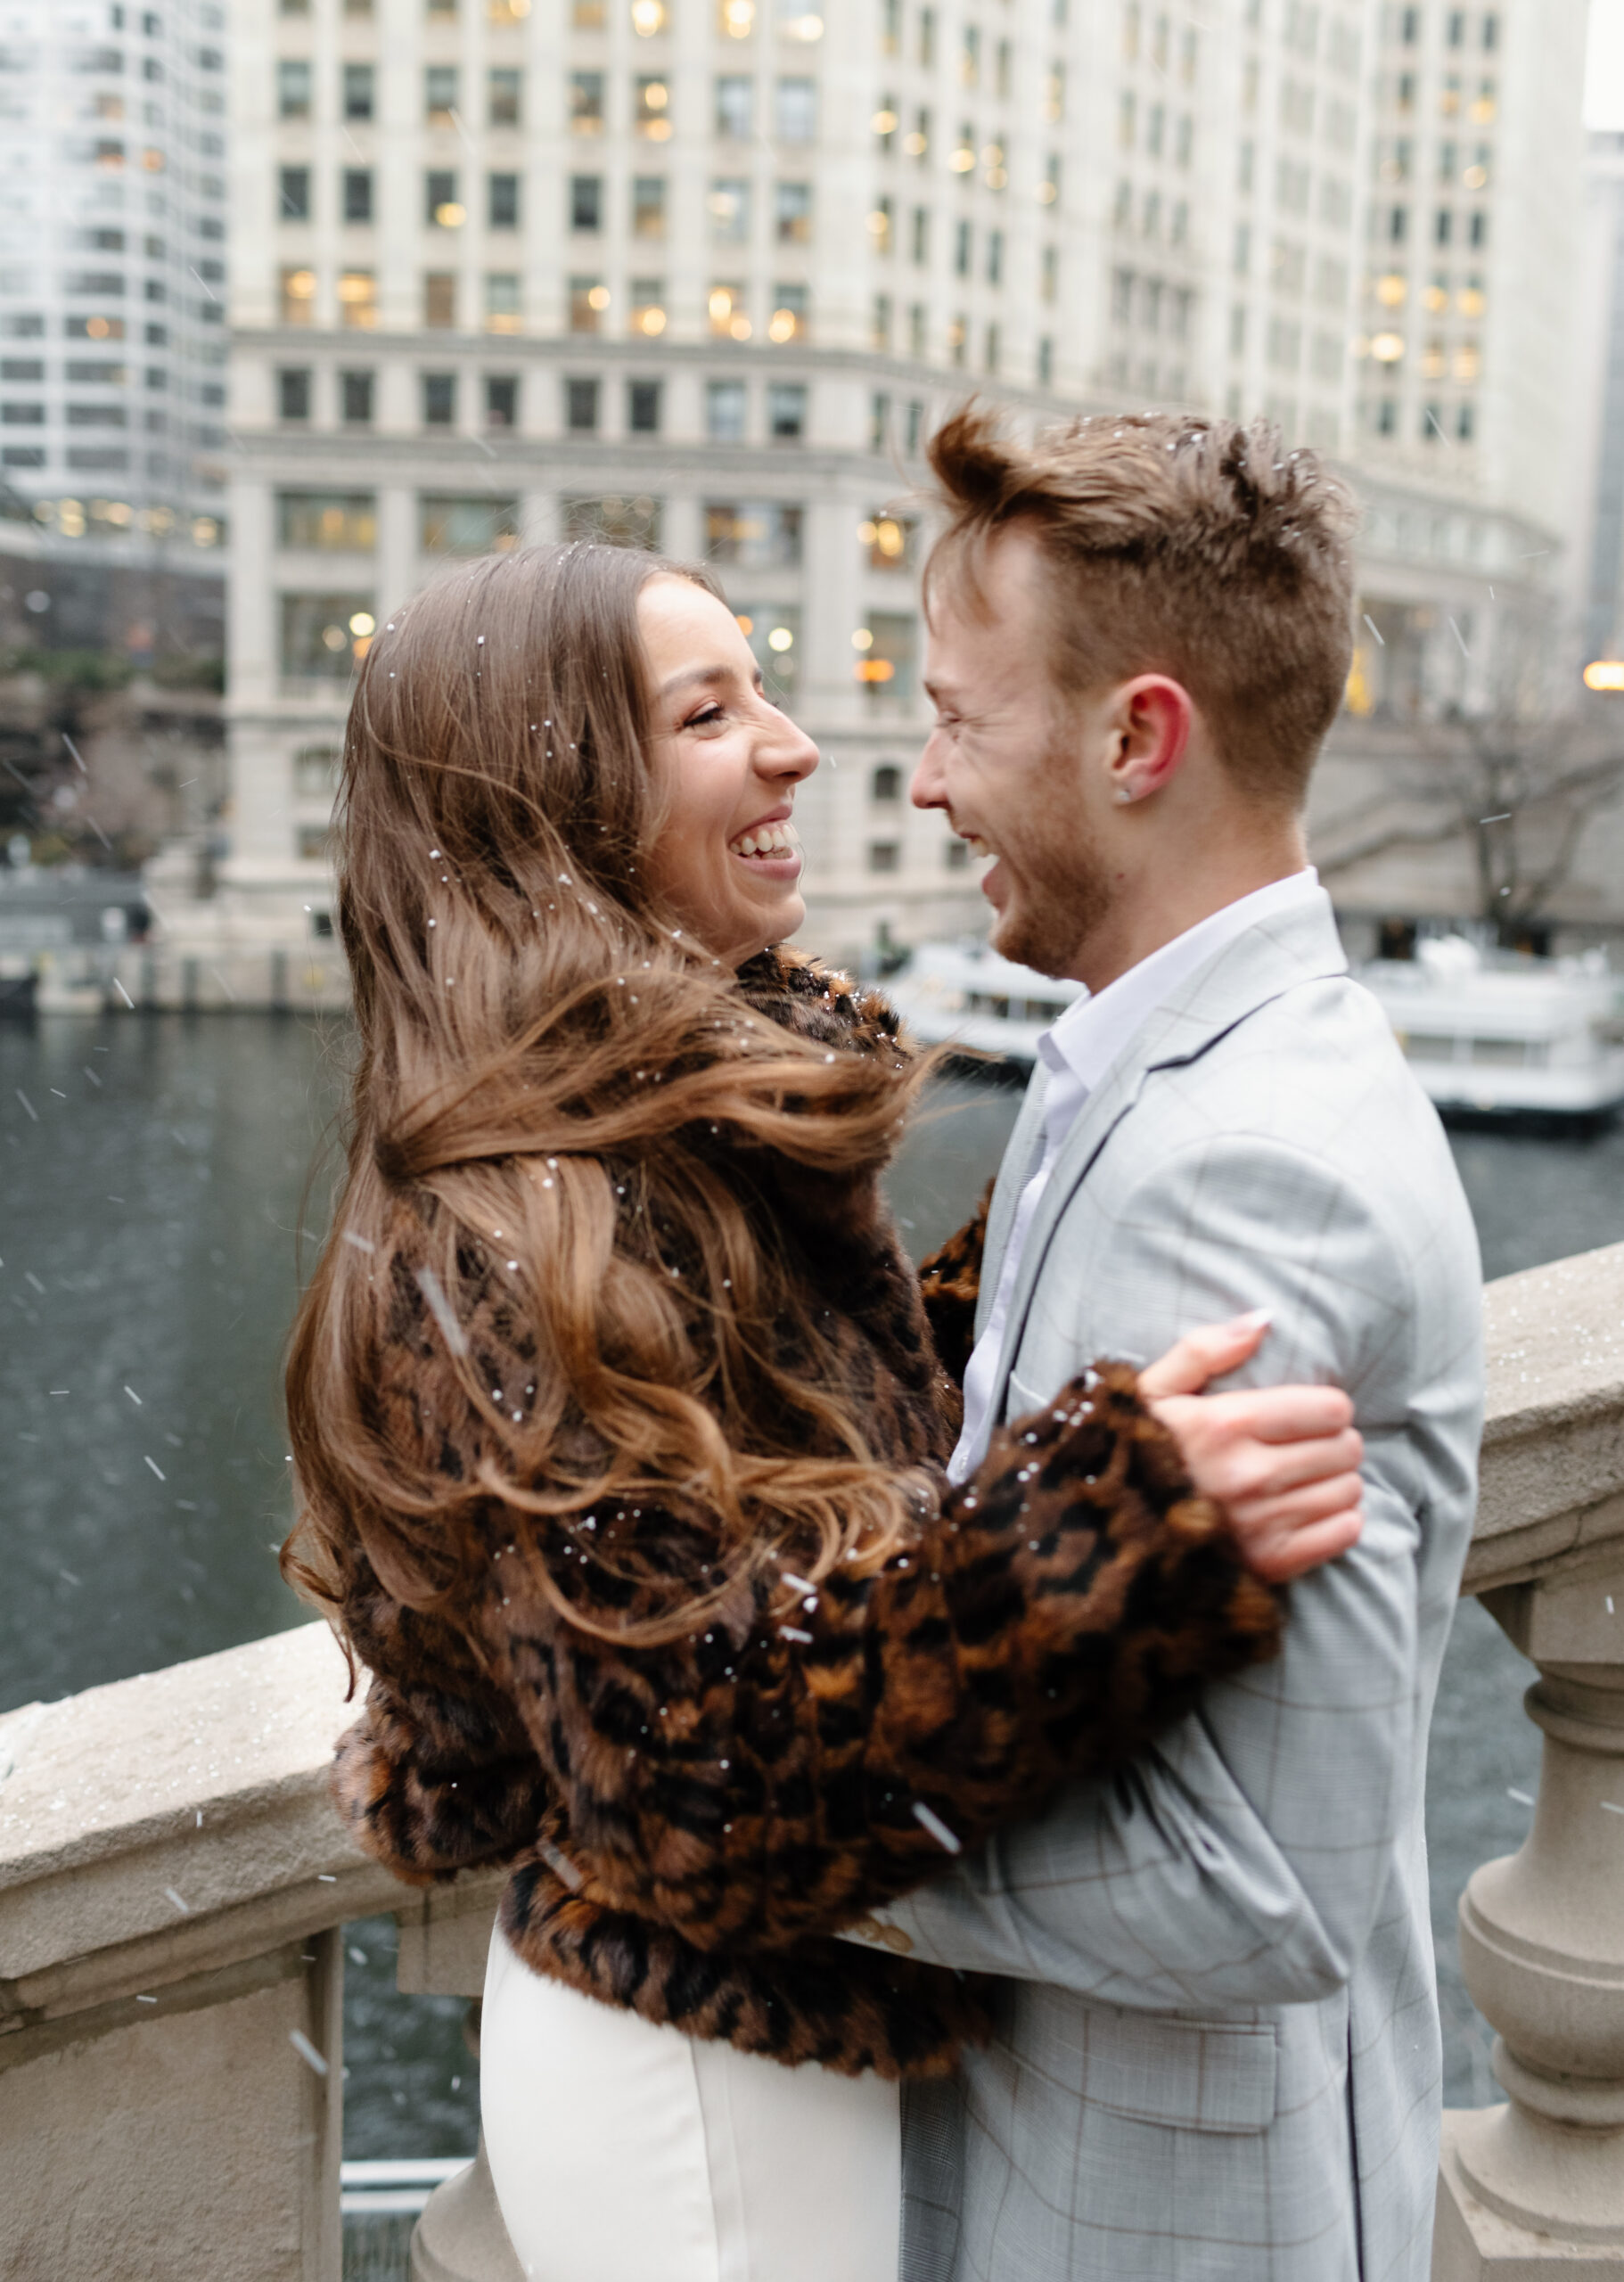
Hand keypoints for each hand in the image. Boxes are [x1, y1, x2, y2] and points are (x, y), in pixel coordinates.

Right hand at [1138, 1314, 1362, 1584]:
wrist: (1109, 1534)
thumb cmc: (1135, 1451)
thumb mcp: (1153, 1390)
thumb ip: (1205, 1348)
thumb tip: (1263, 1320)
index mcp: (1224, 1424)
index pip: (1330, 1409)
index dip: (1326, 1408)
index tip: (1306, 1415)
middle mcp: (1248, 1476)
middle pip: (1346, 1449)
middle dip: (1334, 1442)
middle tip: (1308, 1446)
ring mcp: (1261, 1524)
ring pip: (1349, 1490)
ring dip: (1335, 1481)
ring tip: (1304, 1479)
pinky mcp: (1271, 1563)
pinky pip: (1344, 1532)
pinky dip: (1337, 1520)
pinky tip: (1306, 1511)